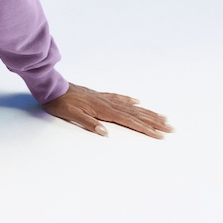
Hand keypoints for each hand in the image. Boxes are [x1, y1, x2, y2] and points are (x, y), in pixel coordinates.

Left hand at [42, 84, 171, 137]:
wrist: (51, 87)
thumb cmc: (60, 103)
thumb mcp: (70, 115)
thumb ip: (88, 123)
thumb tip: (105, 132)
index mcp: (102, 110)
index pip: (129, 121)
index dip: (145, 128)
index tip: (159, 135)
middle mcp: (107, 103)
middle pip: (135, 114)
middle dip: (153, 121)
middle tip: (170, 127)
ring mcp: (104, 98)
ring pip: (131, 106)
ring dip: (147, 112)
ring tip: (162, 116)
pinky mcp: (99, 95)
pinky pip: (119, 98)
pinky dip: (130, 101)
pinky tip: (138, 102)